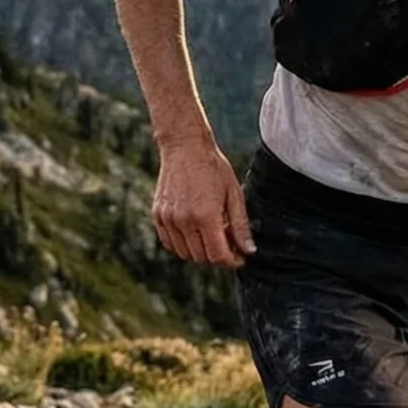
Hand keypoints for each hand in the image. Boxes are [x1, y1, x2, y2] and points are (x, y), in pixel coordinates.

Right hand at [153, 140, 253, 267]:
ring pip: (185, 254)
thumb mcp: (234, 194)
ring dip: (200, 253)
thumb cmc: (213, 167)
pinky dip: (183, 246)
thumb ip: (240, 225)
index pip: (218, 256)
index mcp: (206, 216)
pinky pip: (170, 244)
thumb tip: (249, 251)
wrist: (185, 147)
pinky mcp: (158, 215)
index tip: (239, 257)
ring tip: (212, 236)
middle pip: (202, 258)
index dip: (232, 261)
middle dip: (218, 257)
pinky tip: (195, 233)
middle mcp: (184, 221)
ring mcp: (168, 219)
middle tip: (228, 244)